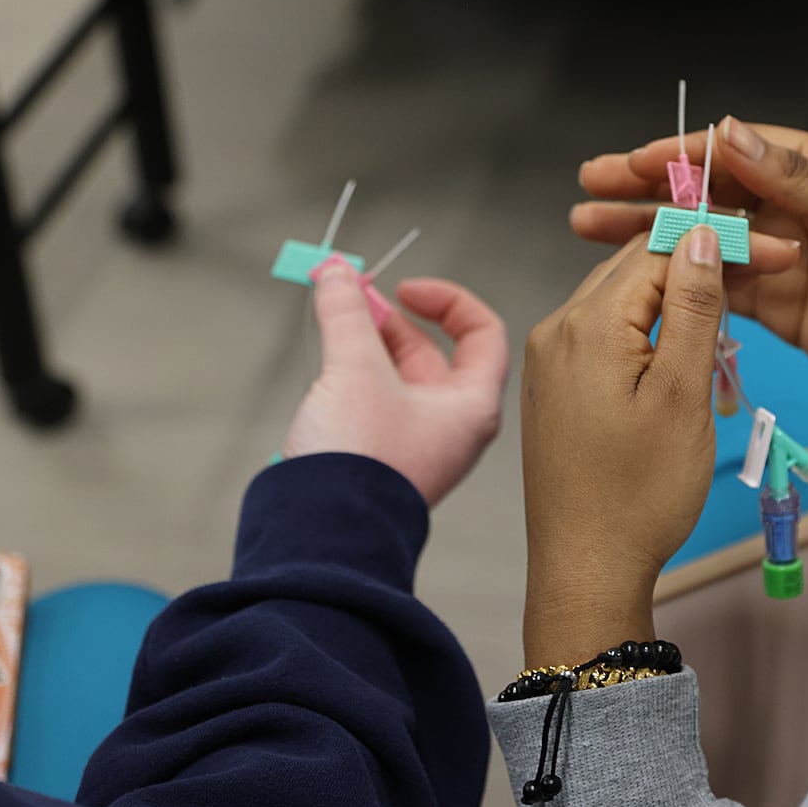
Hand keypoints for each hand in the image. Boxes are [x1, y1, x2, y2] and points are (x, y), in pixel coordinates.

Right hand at [283, 259, 508, 507]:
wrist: (323, 535)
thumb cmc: (361, 462)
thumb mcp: (354, 369)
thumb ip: (347, 313)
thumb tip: (336, 272)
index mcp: (472, 407)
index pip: (484, 334)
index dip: (447, 300)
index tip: (403, 289)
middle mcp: (452, 427)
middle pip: (433, 353)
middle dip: (390, 321)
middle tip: (352, 301)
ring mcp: (417, 445)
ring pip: (399, 377)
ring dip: (368, 345)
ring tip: (334, 325)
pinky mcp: (382, 458)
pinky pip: (375, 403)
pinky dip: (355, 376)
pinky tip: (326, 367)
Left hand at [521, 229, 724, 665]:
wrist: (585, 570)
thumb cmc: (640, 493)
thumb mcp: (682, 395)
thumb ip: (693, 308)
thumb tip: (702, 235)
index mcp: (586, 324)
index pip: (658, 250)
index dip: (720, 244)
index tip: (775, 255)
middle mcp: (556, 329)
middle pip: (635, 269)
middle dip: (698, 268)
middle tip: (762, 280)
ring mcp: (549, 359)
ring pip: (620, 301)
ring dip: (674, 304)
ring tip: (725, 333)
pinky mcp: (553, 387)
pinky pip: (604, 335)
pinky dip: (646, 335)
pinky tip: (680, 361)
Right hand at [572, 117, 807, 474]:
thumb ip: (796, 182)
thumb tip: (730, 133)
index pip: (740, 151)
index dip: (682, 154)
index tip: (630, 161)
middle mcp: (800, 208)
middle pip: (711, 193)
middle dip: (649, 190)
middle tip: (591, 187)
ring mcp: (786, 258)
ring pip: (705, 240)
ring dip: (651, 235)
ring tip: (590, 229)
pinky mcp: (780, 306)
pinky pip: (720, 287)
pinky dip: (680, 280)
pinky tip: (638, 277)